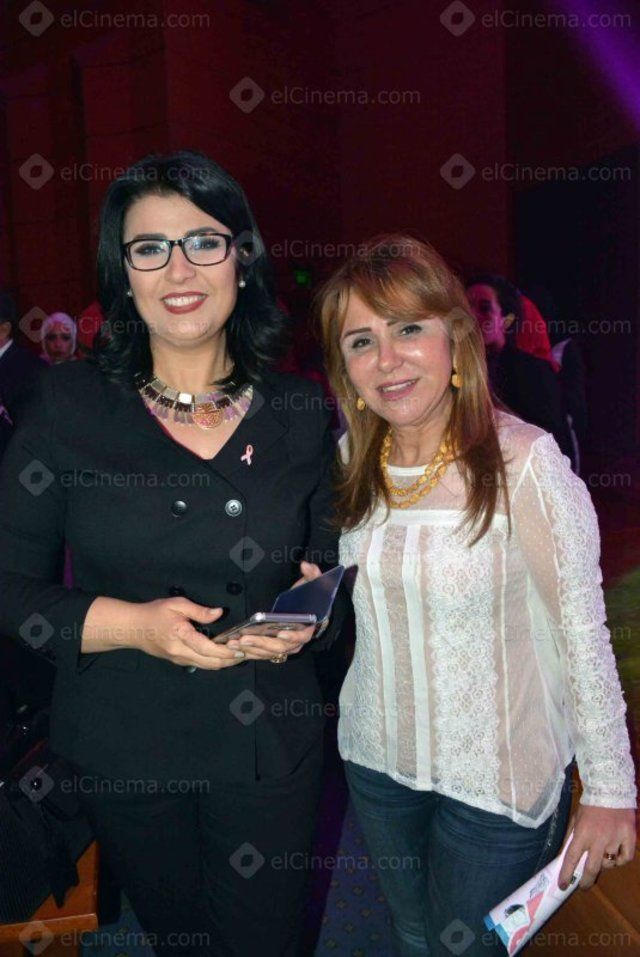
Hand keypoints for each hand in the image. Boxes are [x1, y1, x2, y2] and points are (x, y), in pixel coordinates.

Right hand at [131, 597, 246, 669]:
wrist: (133, 628)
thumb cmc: (154, 613)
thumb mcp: (177, 604)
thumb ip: (199, 611)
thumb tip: (219, 613)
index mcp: (181, 637)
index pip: (207, 649)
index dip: (226, 651)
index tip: (240, 649)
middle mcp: (180, 653)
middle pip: (210, 663)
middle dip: (230, 660)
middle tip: (246, 653)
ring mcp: (179, 660)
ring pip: (206, 666)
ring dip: (223, 662)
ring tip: (238, 655)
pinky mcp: (178, 661)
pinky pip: (200, 664)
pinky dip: (214, 661)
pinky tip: (223, 655)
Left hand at [226, 561, 322, 660]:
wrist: (305, 615)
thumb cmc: (307, 601)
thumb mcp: (311, 585)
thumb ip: (312, 574)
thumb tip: (306, 565)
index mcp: (306, 629)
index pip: (301, 636)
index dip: (291, 637)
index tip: (280, 634)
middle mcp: (294, 642)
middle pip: (279, 647)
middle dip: (261, 643)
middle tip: (245, 639)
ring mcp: (282, 648)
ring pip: (267, 652)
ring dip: (250, 648)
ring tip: (234, 642)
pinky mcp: (270, 650)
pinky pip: (259, 654)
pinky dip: (246, 651)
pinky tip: (233, 645)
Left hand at [558, 804, 635, 889]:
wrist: (610, 789)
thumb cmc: (590, 805)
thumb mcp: (575, 819)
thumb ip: (571, 837)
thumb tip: (564, 857)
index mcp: (582, 833)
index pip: (571, 858)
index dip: (566, 874)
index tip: (562, 885)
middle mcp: (598, 838)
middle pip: (591, 868)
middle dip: (586, 881)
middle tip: (583, 886)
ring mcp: (615, 839)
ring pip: (609, 864)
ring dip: (604, 864)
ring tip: (601, 855)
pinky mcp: (629, 837)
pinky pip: (625, 858)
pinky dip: (620, 859)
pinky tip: (616, 853)